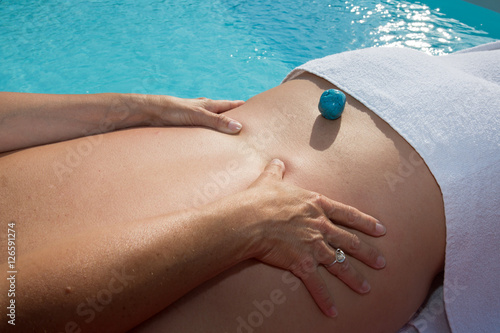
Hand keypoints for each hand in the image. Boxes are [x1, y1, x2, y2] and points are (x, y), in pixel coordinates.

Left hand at [143, 95, 244, 133]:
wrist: (149, 112)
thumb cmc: (172, 109)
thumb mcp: (198, 115)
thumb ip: (217, 121)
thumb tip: (238, 127)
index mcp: (209, 105)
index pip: (231, 105)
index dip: (244, 107)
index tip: (259, 109)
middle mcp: (204, 110)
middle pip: (224, 113)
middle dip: (236, 118)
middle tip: (251, 124)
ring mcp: (196, 118)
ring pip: (214, 122)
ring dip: (223, 127)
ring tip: (234, 134)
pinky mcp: (188, 126)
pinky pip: (203, 131)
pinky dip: (210, 134)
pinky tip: (211, 140)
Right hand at [244, 159, 386, 316]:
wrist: (250, 219)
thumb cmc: (259, 200)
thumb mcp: (270, 181)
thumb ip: (277, 172)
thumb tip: (277, 162)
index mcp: (316, 205)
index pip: (348, 214)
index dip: (366, 223)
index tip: (381, 230)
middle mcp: (321, 226)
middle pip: (350, 242)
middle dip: (368, 253)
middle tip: (382, 263)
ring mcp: (314, 246)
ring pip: (340, 264)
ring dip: (354, 278)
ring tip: (366, 288)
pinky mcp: (303, 264)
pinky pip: (317, 285)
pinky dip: (325, 299)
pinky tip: (333, 311)